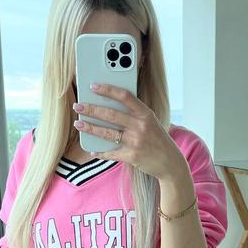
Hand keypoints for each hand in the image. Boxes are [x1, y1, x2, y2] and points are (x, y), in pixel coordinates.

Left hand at [72, 83, 186, 181]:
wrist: (170, 162)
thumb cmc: (157, 139)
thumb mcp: (151, 122)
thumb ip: (134, 114)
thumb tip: (109, 106)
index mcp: (145, 113)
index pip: (124, 96)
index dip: (107, 90)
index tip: (93, 86)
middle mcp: (140, 126)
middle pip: (111, 114)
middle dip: (91, 109)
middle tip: (78, 106)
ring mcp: (135, 141)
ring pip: (107, 133)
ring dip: (90, 128)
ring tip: (79, 124)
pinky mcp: (131, 156)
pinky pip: (111, 153)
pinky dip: (100, 153)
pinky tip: (92, 151)